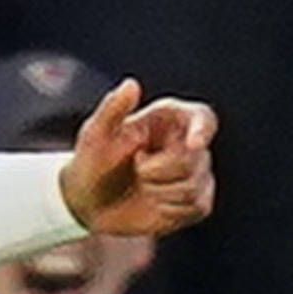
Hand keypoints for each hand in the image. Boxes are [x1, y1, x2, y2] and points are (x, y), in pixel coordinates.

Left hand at [58, 79, 215, 236]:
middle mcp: (187, 143)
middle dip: (158, 171)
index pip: (203, 117)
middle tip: (136, 168)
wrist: (89, 203)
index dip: (202, 129)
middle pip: (194, 160)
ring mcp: (195, 173)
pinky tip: (153, 202)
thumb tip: (131, 84)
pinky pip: (197, 207)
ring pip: (195, 186)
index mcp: (169, 118)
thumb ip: (112, 108)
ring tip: (142, 185)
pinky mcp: (196, 201)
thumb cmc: (92, 162)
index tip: (193, 144)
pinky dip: (170, 209)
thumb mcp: (95, 134)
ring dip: (160, 192)